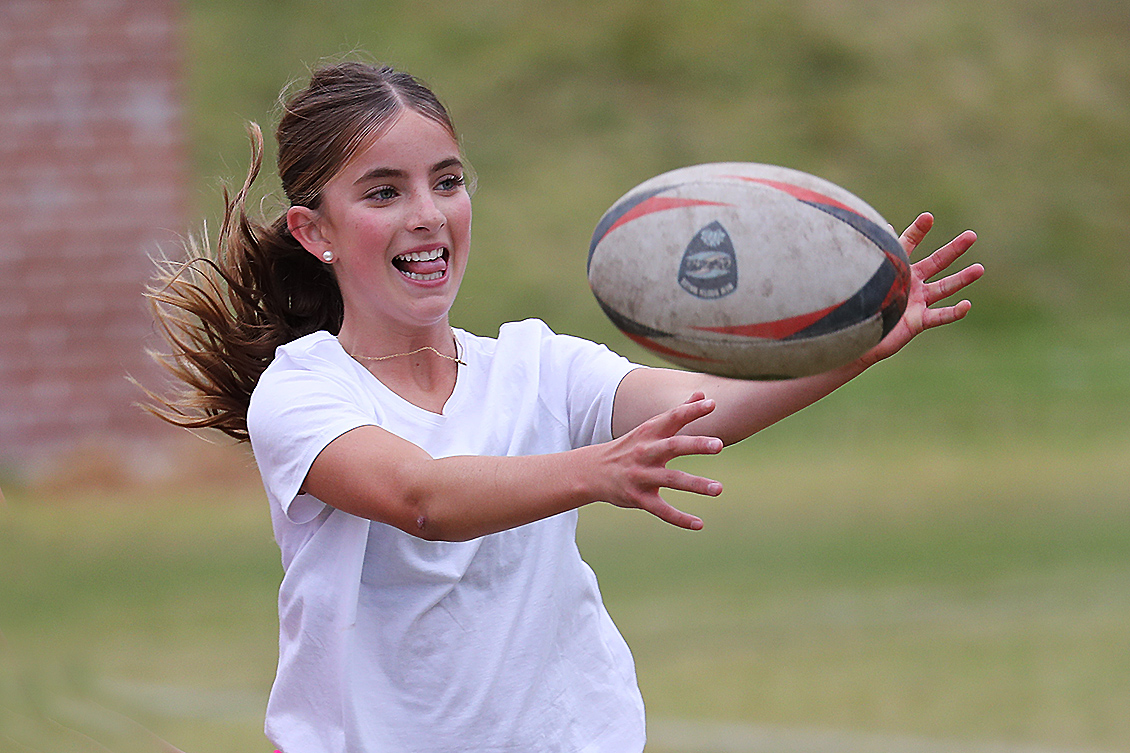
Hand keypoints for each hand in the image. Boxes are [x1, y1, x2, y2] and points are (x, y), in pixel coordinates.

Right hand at [598, 392, 723, 529]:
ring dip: (695, 484)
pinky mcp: (638, 498)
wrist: (592, 471)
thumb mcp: (649, 428)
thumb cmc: (630, 447)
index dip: (691, 410)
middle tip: (719, 445)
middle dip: (696, 445)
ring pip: (671, 480)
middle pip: (673, 447)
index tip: (711, 404)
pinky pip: (661, 509)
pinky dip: (679, 518)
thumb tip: (703, 394)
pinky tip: (699, 524)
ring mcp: (641, 476)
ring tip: (719, 489)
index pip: (672, 418)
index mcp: (649, 433)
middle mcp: (645, 453)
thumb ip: (678, 413)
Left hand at [863, 213, 983, 365]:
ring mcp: (917, 302)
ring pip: (944, 288)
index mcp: (899, 268)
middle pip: (936, 262)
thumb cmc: (859, 304)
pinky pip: (939, 316)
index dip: (917, 232)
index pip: (909, 244)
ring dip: (962, 279)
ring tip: (979, 269)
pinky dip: (953, 312)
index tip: (928, 217)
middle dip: (954, 249)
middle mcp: (912, 283)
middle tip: (971, 235)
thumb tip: (882, 228)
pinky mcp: (918, 321)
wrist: (857, 334)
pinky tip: (966, 305)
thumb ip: (877, 255)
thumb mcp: (867, 275)